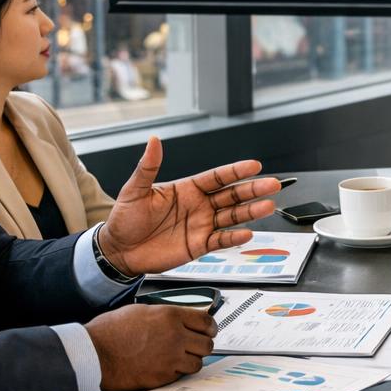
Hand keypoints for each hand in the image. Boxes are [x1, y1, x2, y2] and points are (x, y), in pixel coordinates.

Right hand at [85, 304, 216, 390]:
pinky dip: (177, 372)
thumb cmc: (111, 331)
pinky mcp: (162, 377)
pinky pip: (181, 375)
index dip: (210, 327)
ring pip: (197, 363)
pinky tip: (165, 366)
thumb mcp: (142, 311)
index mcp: (170, 316)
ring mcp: (170, 359)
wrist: (95, 353)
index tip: (209, 330)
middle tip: (196, 345)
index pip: (206, 322)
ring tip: (180, 357)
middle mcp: (175, 337)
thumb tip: (183, 320)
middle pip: (207, 344)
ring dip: (192, 360)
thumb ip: (166, 315)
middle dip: (203, 344)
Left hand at [100, 137, 280, 275]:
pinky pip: (221, 241)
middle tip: (272, 184)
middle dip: (253, 190)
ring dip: (250, 212)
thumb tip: (153, 141)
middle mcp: (199, 205)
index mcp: (187, 189)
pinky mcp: (199, 246)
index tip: (254, 165)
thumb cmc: (125, 218)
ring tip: (268, 206)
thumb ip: (148, 166)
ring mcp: (201, 226)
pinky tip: (246, 233)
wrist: (118, 250)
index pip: (217, 177)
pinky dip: (234, 238)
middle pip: (232, 195)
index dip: (236, 171)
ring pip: (232, 217)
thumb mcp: (134, 190)